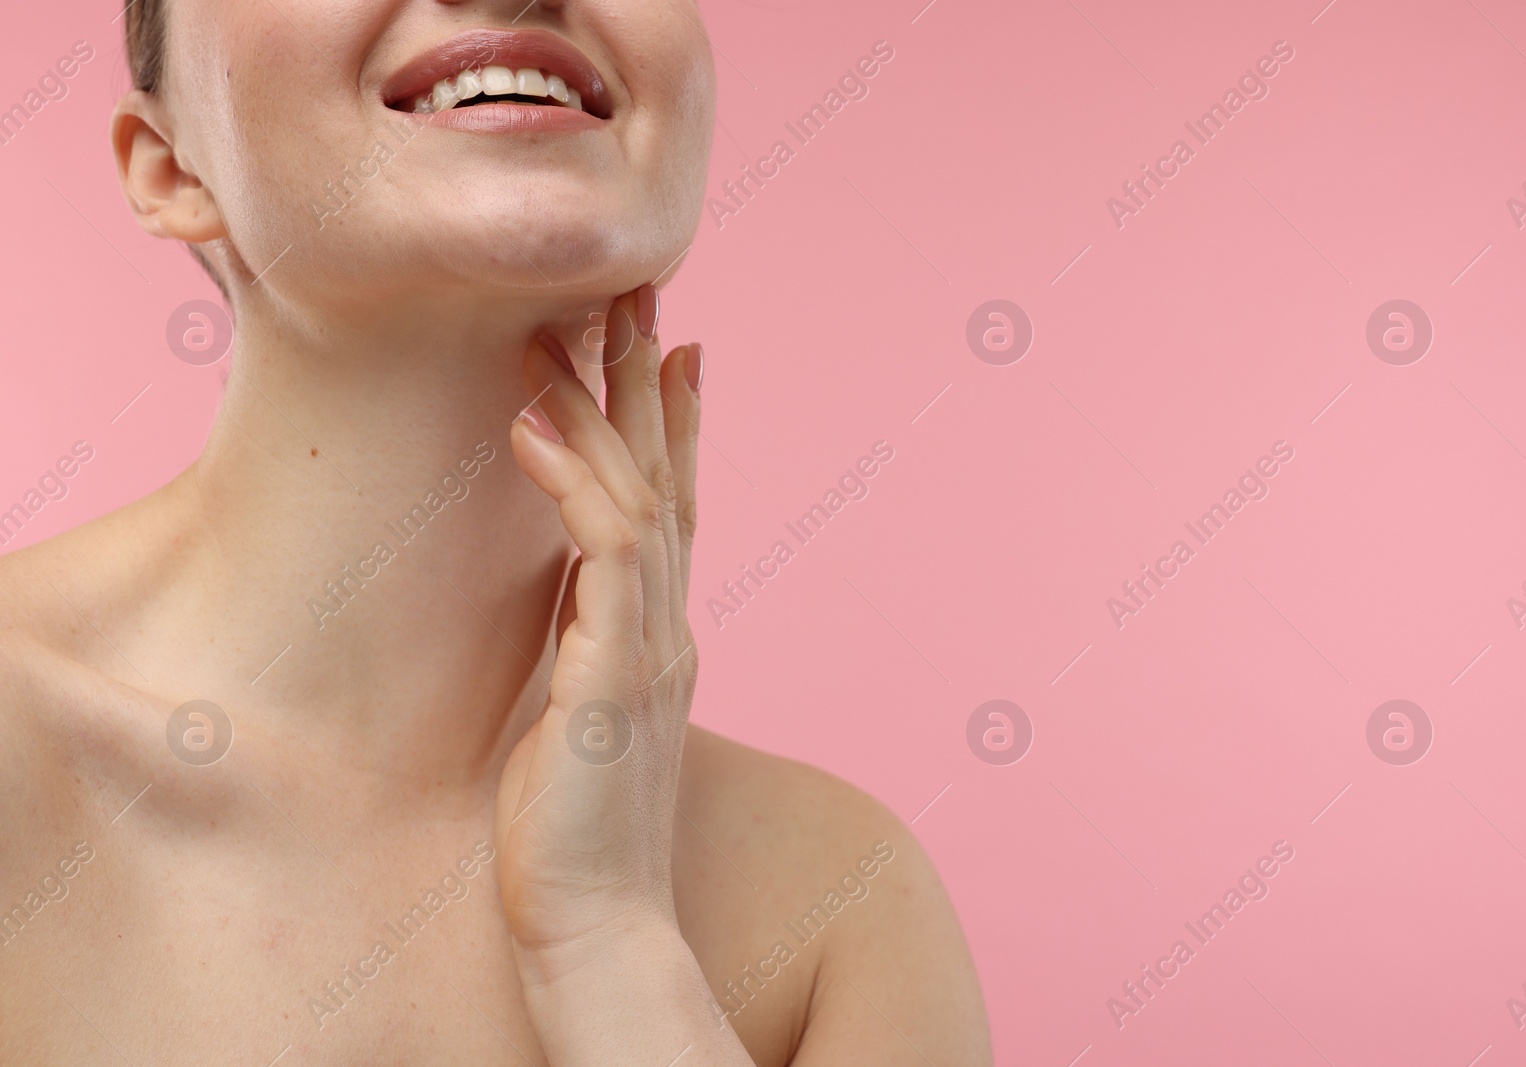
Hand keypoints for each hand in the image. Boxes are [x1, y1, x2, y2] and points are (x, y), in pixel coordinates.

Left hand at [494, 284, 703, 975]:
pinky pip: (608, 551)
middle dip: (647, 379)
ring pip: (639, 495)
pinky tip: (534, 426)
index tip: (674, 346)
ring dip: (602, 407)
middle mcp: (670, 625)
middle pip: (666, 476)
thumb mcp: (580, 712)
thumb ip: (587, 644)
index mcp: (659, 632)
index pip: (675, 502)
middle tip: (633, 288)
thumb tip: (574, 598)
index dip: (677, 421)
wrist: (597, 918)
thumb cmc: (572, 828)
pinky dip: (575, 480)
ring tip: (568, 327)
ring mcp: (653, 645)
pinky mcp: (618, 674)